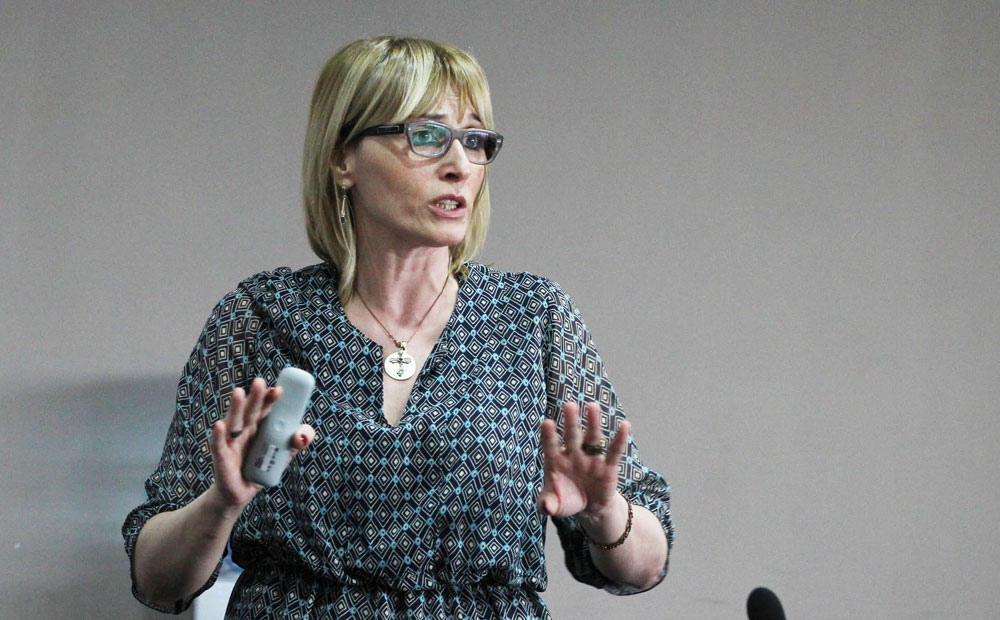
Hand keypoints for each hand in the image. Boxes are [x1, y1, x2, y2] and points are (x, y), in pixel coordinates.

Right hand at [208, 377, 314, 509]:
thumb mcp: (284, 454)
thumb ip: (295, 442)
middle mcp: (245, 429)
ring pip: (233, 422)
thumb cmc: (262, 466)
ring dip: (236, 407)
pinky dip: (218, 436)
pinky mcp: (222, 458)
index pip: (265, 408)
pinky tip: (219, 425)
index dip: (270, 398)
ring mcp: (232, 442)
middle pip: (250, 410)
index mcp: (259, 425)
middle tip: (260, 382)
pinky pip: (219, 445)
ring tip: (238, 392)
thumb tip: (302, 435)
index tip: (279, 390)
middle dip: (255, 396)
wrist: (242, 492)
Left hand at [537, 401, 629, 517]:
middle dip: (571, 421)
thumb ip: (548, 504)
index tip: (547, 422)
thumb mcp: (555, 505)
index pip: (550, 446)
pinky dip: (619, 439)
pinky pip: (614, 450)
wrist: (589, 508)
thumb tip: (546, 507)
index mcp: (556, 461)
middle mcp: (573, 454)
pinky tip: (625, 425)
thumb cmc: (566, 500)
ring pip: (592, 437)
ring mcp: (591, 458)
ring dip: (592, 422)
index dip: (549, 435)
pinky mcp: (608, 465)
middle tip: (569, 404)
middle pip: (571, 436)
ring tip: (593, 406)